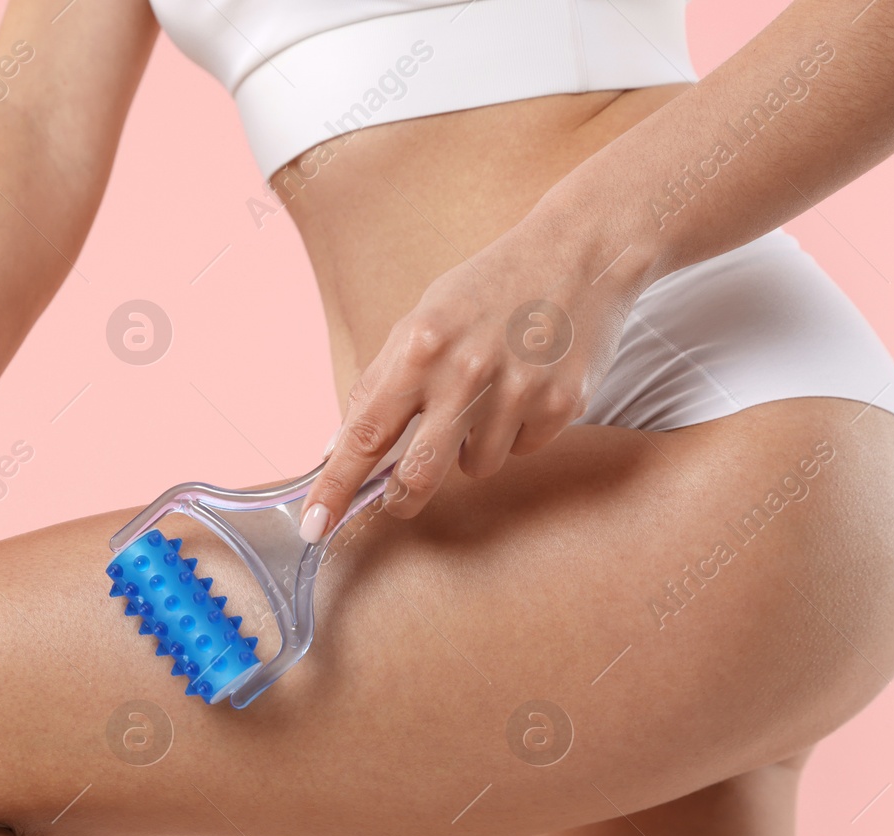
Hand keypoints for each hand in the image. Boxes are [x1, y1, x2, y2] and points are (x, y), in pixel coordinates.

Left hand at [297, 212, 648, 541]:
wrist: (581, 252)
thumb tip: (338, 444)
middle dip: (402, 499)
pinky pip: (523, 450)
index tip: (312, 526)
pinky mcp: (564, 404)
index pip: (365, 432)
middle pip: (420, 474)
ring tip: (487, 398)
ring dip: (470, 448)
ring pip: (476, 467)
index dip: (335, 486)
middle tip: (398, 498)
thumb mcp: (424, 318)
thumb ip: (381, 380)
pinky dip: (517, 431)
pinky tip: (527, 387)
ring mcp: (519, 391)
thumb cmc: (489, 287)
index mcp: (421, 346)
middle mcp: (467, 372)